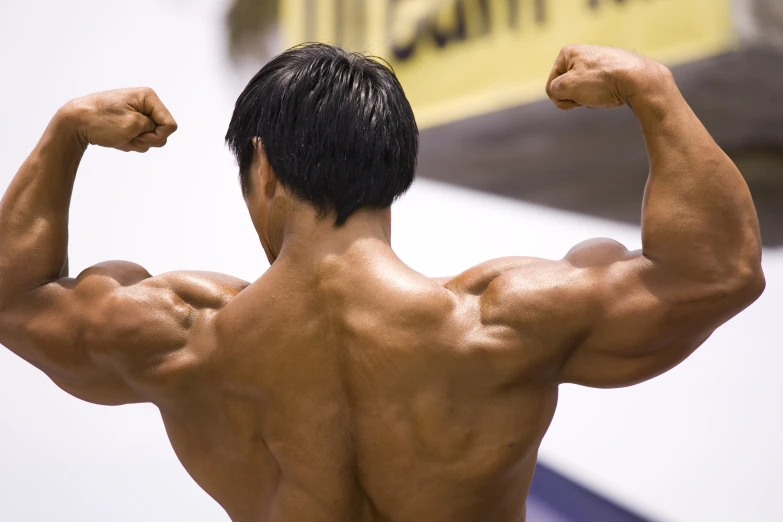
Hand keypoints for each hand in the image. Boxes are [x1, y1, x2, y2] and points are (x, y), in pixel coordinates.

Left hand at [61, 88, 177, 151]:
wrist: (73, 122)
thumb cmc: (101, 120)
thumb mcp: (134, 125)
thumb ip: (155, 129)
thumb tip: (155, 131)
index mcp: (148, 97)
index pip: (170, 124)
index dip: (157, 135)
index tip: (138, 134)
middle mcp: (144, 103)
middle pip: (162, 132)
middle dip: (146, 139)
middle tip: (127, 136)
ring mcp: (136, 113)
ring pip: (151, 137)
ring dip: (136, 142)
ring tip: (119, 136)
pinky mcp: (128, 122)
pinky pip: (139, 138)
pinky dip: (129, 142)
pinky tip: (116, 137)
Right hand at [545, 45, 669, 109]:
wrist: (639, 80)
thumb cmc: (602, 81)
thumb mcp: (567, 86)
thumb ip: (554, 90)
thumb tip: (563, 92)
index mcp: (567, 53)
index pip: (551, 85)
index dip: (561, 97)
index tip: (576, 95)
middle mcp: (582, 54)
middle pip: (567, 88)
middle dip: (576, 98)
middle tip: (590, 95)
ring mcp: (598, 63)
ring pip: (582, 91)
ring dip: (588, 99)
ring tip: (603, 94)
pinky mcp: (611, 71)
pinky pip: (597, 90)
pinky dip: (601, 97)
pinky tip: (612, 94)